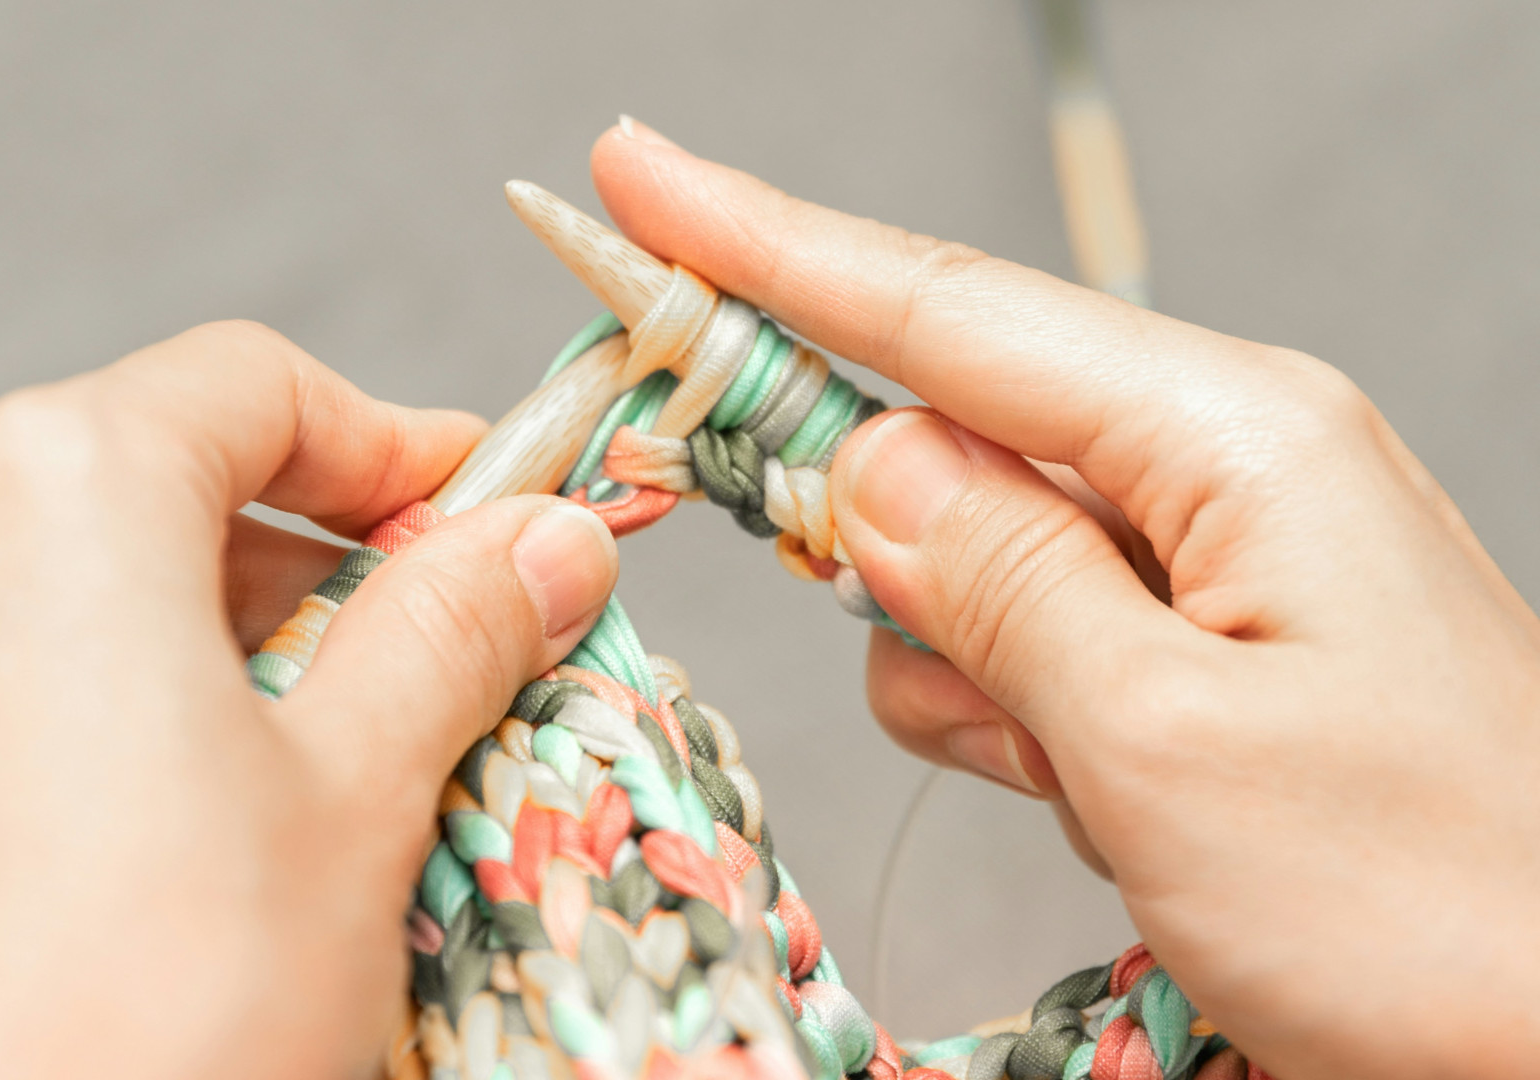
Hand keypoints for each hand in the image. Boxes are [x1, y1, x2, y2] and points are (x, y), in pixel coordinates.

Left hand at [0, 321, 618, 1079]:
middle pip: (147, 485)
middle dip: (302, 565)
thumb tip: (545, 543)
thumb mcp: (355, 798)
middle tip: (421, 666)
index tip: (488, 518)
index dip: (397, 445)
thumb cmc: (145, 1016)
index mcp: (44, 493)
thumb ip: (453, 629)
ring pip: (48, 596)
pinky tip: (153, 854)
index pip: (252, 386)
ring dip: (194, 652)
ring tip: (297, 783)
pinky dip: (76, 726)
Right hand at [593, 121, 1539, 1079]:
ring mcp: (1215, 566)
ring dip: (970, 672)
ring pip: (976, 561)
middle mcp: (1225, 470)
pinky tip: (1099, 799)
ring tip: (1082, 782)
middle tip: (901, 636)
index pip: (944, 310)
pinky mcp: (1203, 654)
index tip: (637, 177)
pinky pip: (1033, 645)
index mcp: (1230, 438)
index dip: (766, 244)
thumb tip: (862, 464)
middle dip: (876, 533)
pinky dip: (1020, 720)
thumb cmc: (1436, 907)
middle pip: (951, 431)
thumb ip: (995, 582)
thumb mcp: (1165, 746)